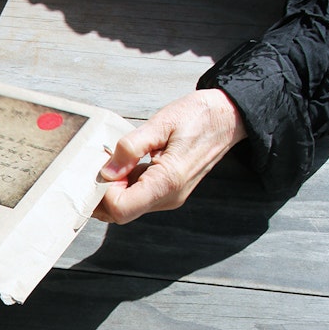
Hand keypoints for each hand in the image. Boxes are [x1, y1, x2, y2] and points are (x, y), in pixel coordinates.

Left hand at [94, 89, 246, 223]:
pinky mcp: (168, 191)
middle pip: (121, 213)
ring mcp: (170, 196)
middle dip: (103, 195)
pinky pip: (138, 197)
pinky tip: (125, 164)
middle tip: (100, 167)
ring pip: (128, 207)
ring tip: (114, 162)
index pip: (122, 208)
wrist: (228, 116)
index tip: (102, 170)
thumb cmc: (198, 116)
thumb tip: (107, 171)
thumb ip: (131, 147)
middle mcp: (169, 196)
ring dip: (113, 190)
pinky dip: (124, 186)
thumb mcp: (161, 123)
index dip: (103, 194)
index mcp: (168, 181)